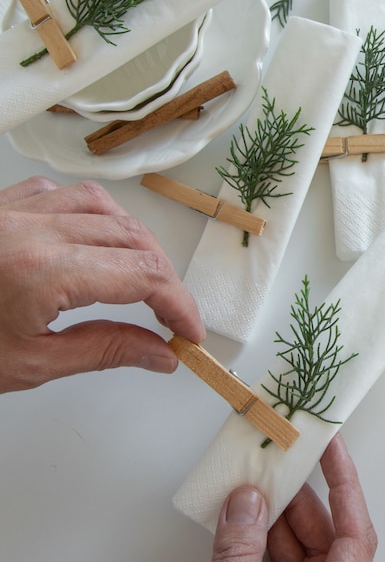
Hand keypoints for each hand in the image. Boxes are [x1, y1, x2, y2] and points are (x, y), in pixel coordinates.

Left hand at [0, 176, 204, 392]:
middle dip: (164, 279)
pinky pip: (69, 196)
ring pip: (108, 209)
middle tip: (170, 314)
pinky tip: (98, 241)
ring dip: (138, 244)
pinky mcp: (5, 203)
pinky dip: (100, 218)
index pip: (143, 276)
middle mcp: (36, 228)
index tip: (189, 331)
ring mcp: (18, 209)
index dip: (178, 303)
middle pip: (135, 240)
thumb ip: (105, 351)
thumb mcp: (29, 364)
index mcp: (44, 272)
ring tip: (143, 278)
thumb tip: (159, 354)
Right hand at [211, 434, 376, 561]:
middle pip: (318, 526)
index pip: (355, 524)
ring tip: (245, 486)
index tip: (332, 443)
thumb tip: (243, 503)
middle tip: (271, 461)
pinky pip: (278, 558)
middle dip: (290, 493)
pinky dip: (259, 538)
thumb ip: (243, 551)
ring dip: (268, 515)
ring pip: (295, 542)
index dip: (343, 477)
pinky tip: (238, 519)